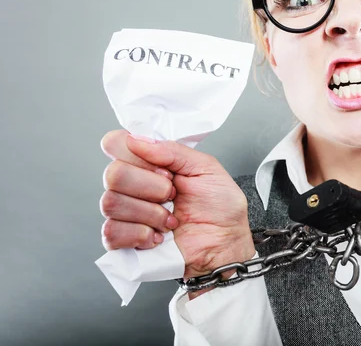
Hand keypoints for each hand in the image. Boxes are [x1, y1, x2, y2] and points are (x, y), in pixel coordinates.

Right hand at [100, 130, 254, 278]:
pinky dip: (140, 235)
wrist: (225, 244)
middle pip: (113, 174)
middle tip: (172, 195)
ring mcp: (125, 213)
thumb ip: (173, 151)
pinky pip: (111, 232)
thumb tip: (137, 140)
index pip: (115, 143)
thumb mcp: (206, 169)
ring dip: (149, 213)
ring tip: (170, 220)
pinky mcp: (123, 240)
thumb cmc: (220, 208)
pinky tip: (158, 236)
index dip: (134, 153)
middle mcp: (132, 184)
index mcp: (149, 163)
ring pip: (110, 203)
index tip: (164, 169)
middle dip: (150, 187)